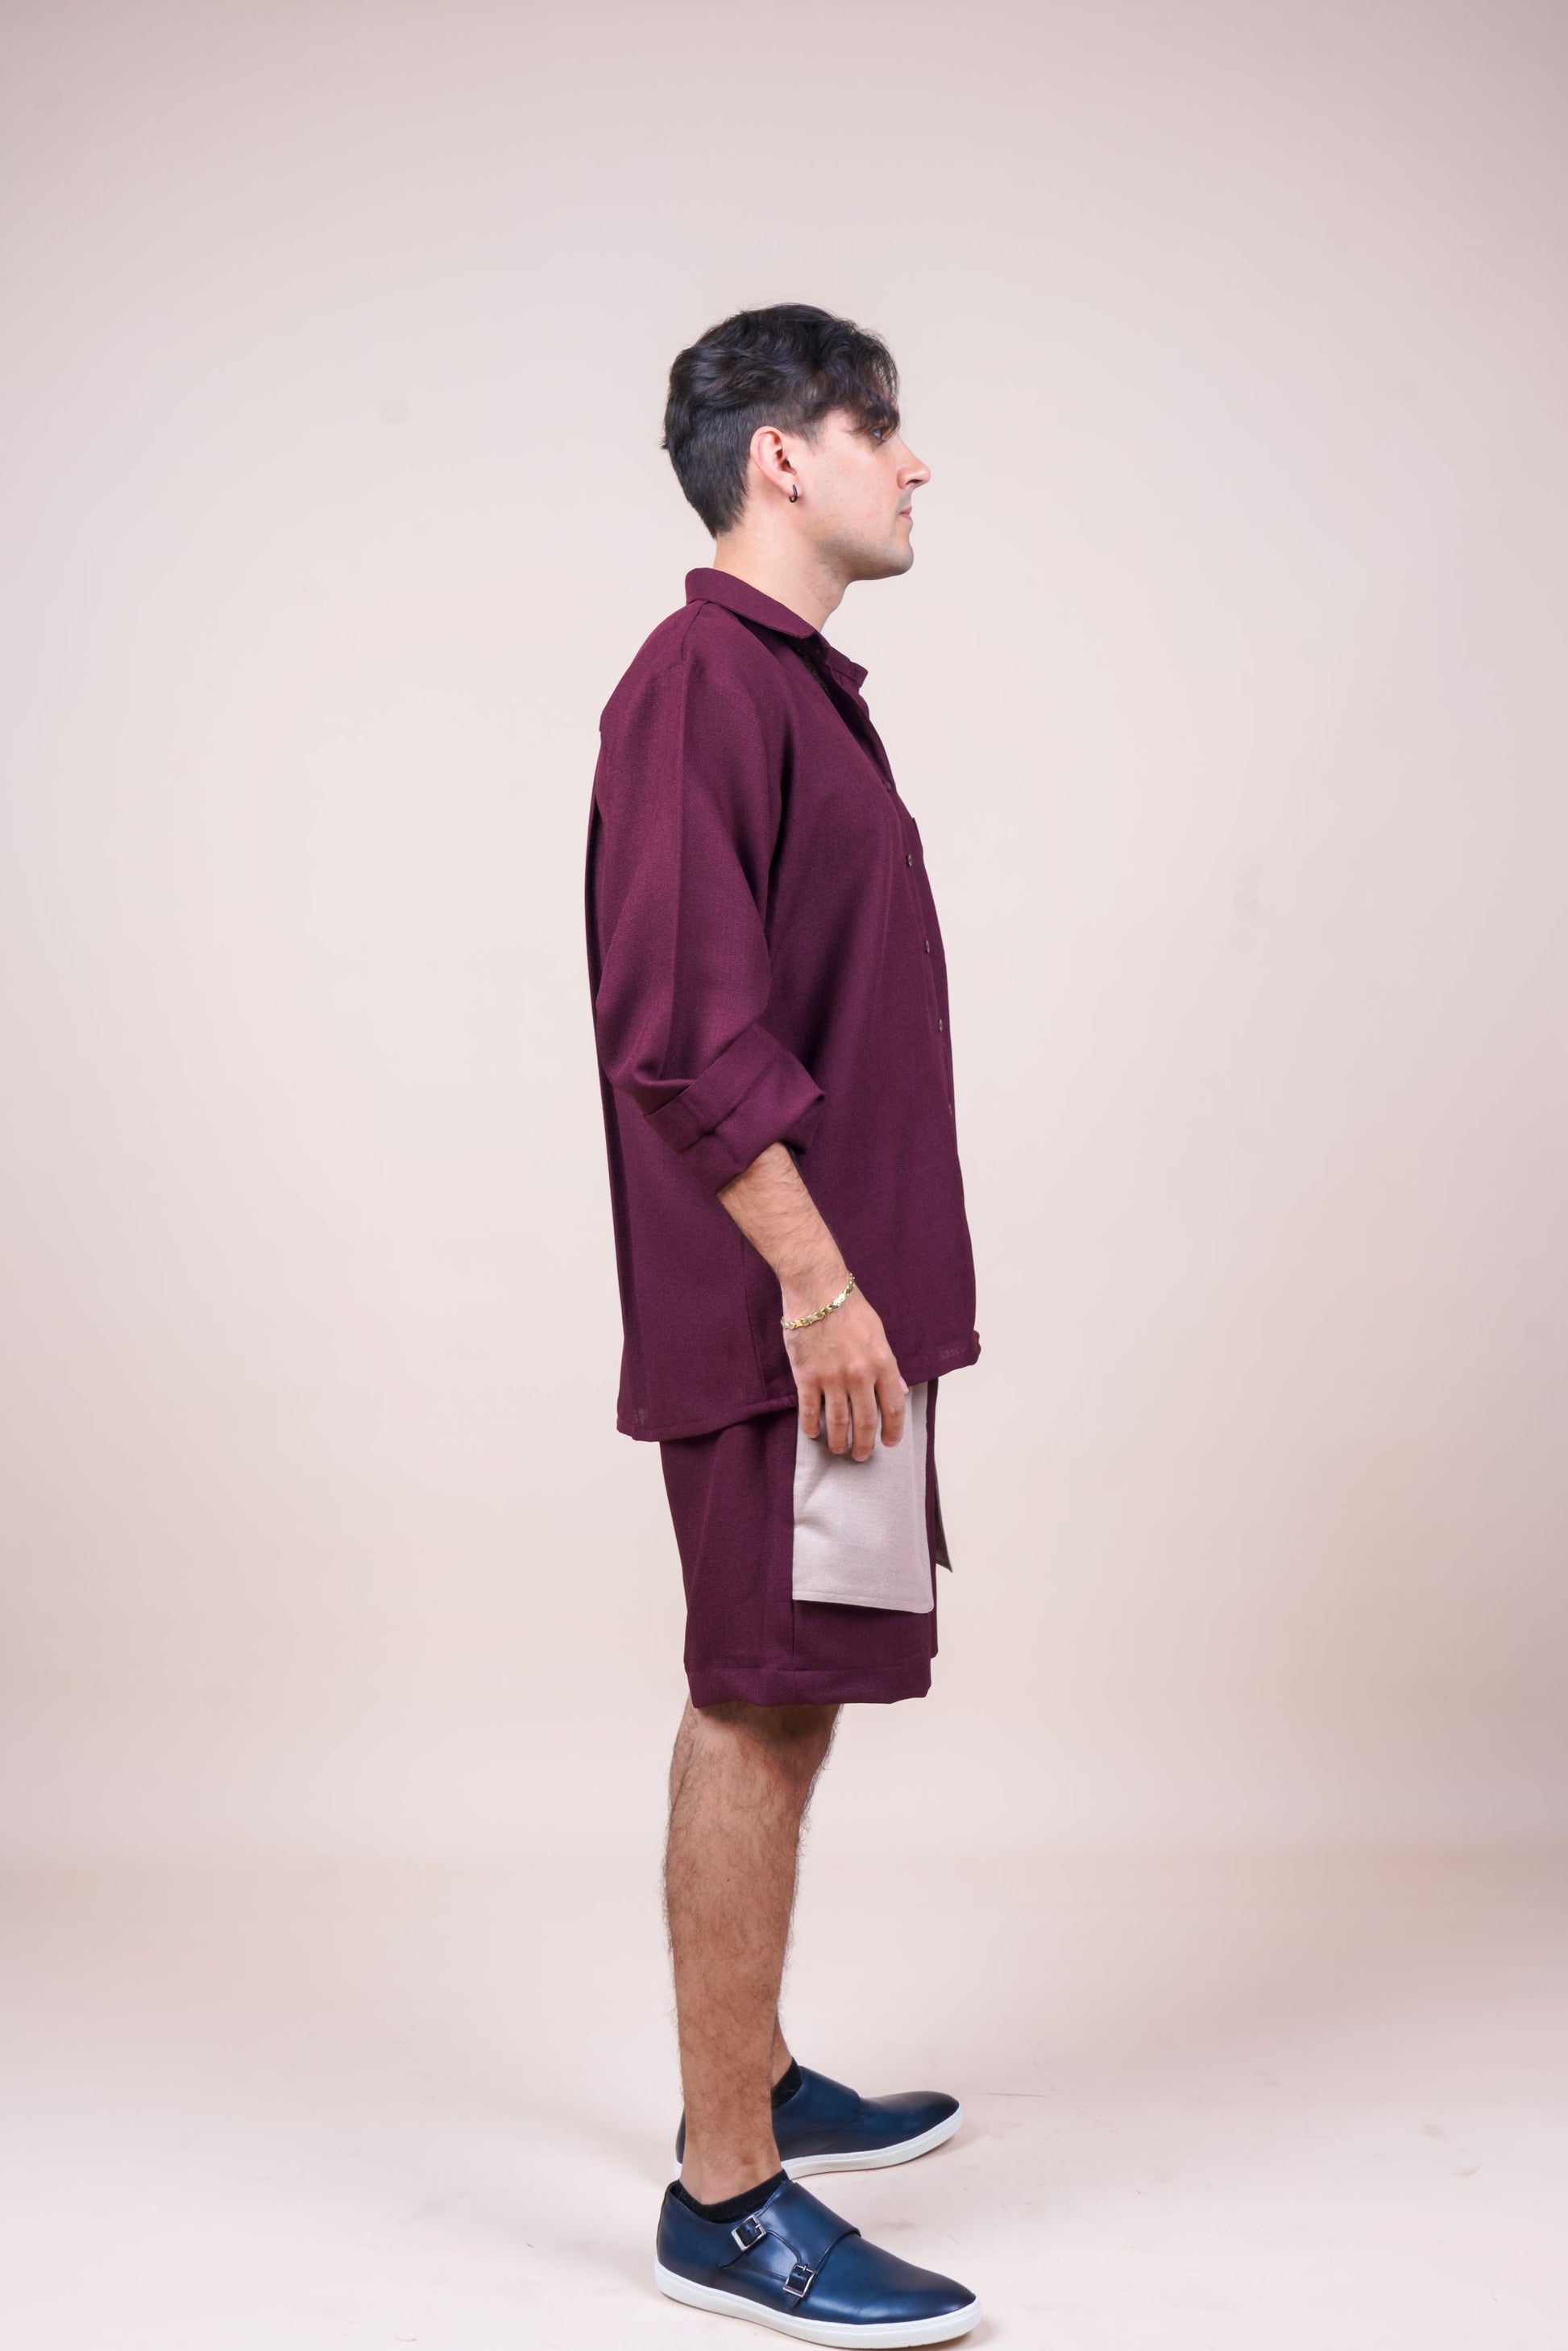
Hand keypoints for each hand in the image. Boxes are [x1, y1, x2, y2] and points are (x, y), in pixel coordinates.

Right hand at [781, 1272, 907, 1460]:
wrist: (817, 1289)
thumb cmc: (849, 1307)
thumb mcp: (879, 1333)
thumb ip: (889, 1365)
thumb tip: (900, 1390)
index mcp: (882, 1363)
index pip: (893, 1408)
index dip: (893, 1431)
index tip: (889, 1442)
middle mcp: (860, 1376)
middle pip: (865, 1422)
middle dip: (864, 1445)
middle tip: (861, 1455)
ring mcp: (832, 1378)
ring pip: (838, 1423)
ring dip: (839, 1442)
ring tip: (839, 1449)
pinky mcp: (807, 1377)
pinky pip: (810, 1411)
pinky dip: (811, 1427)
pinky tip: (813, 1434)